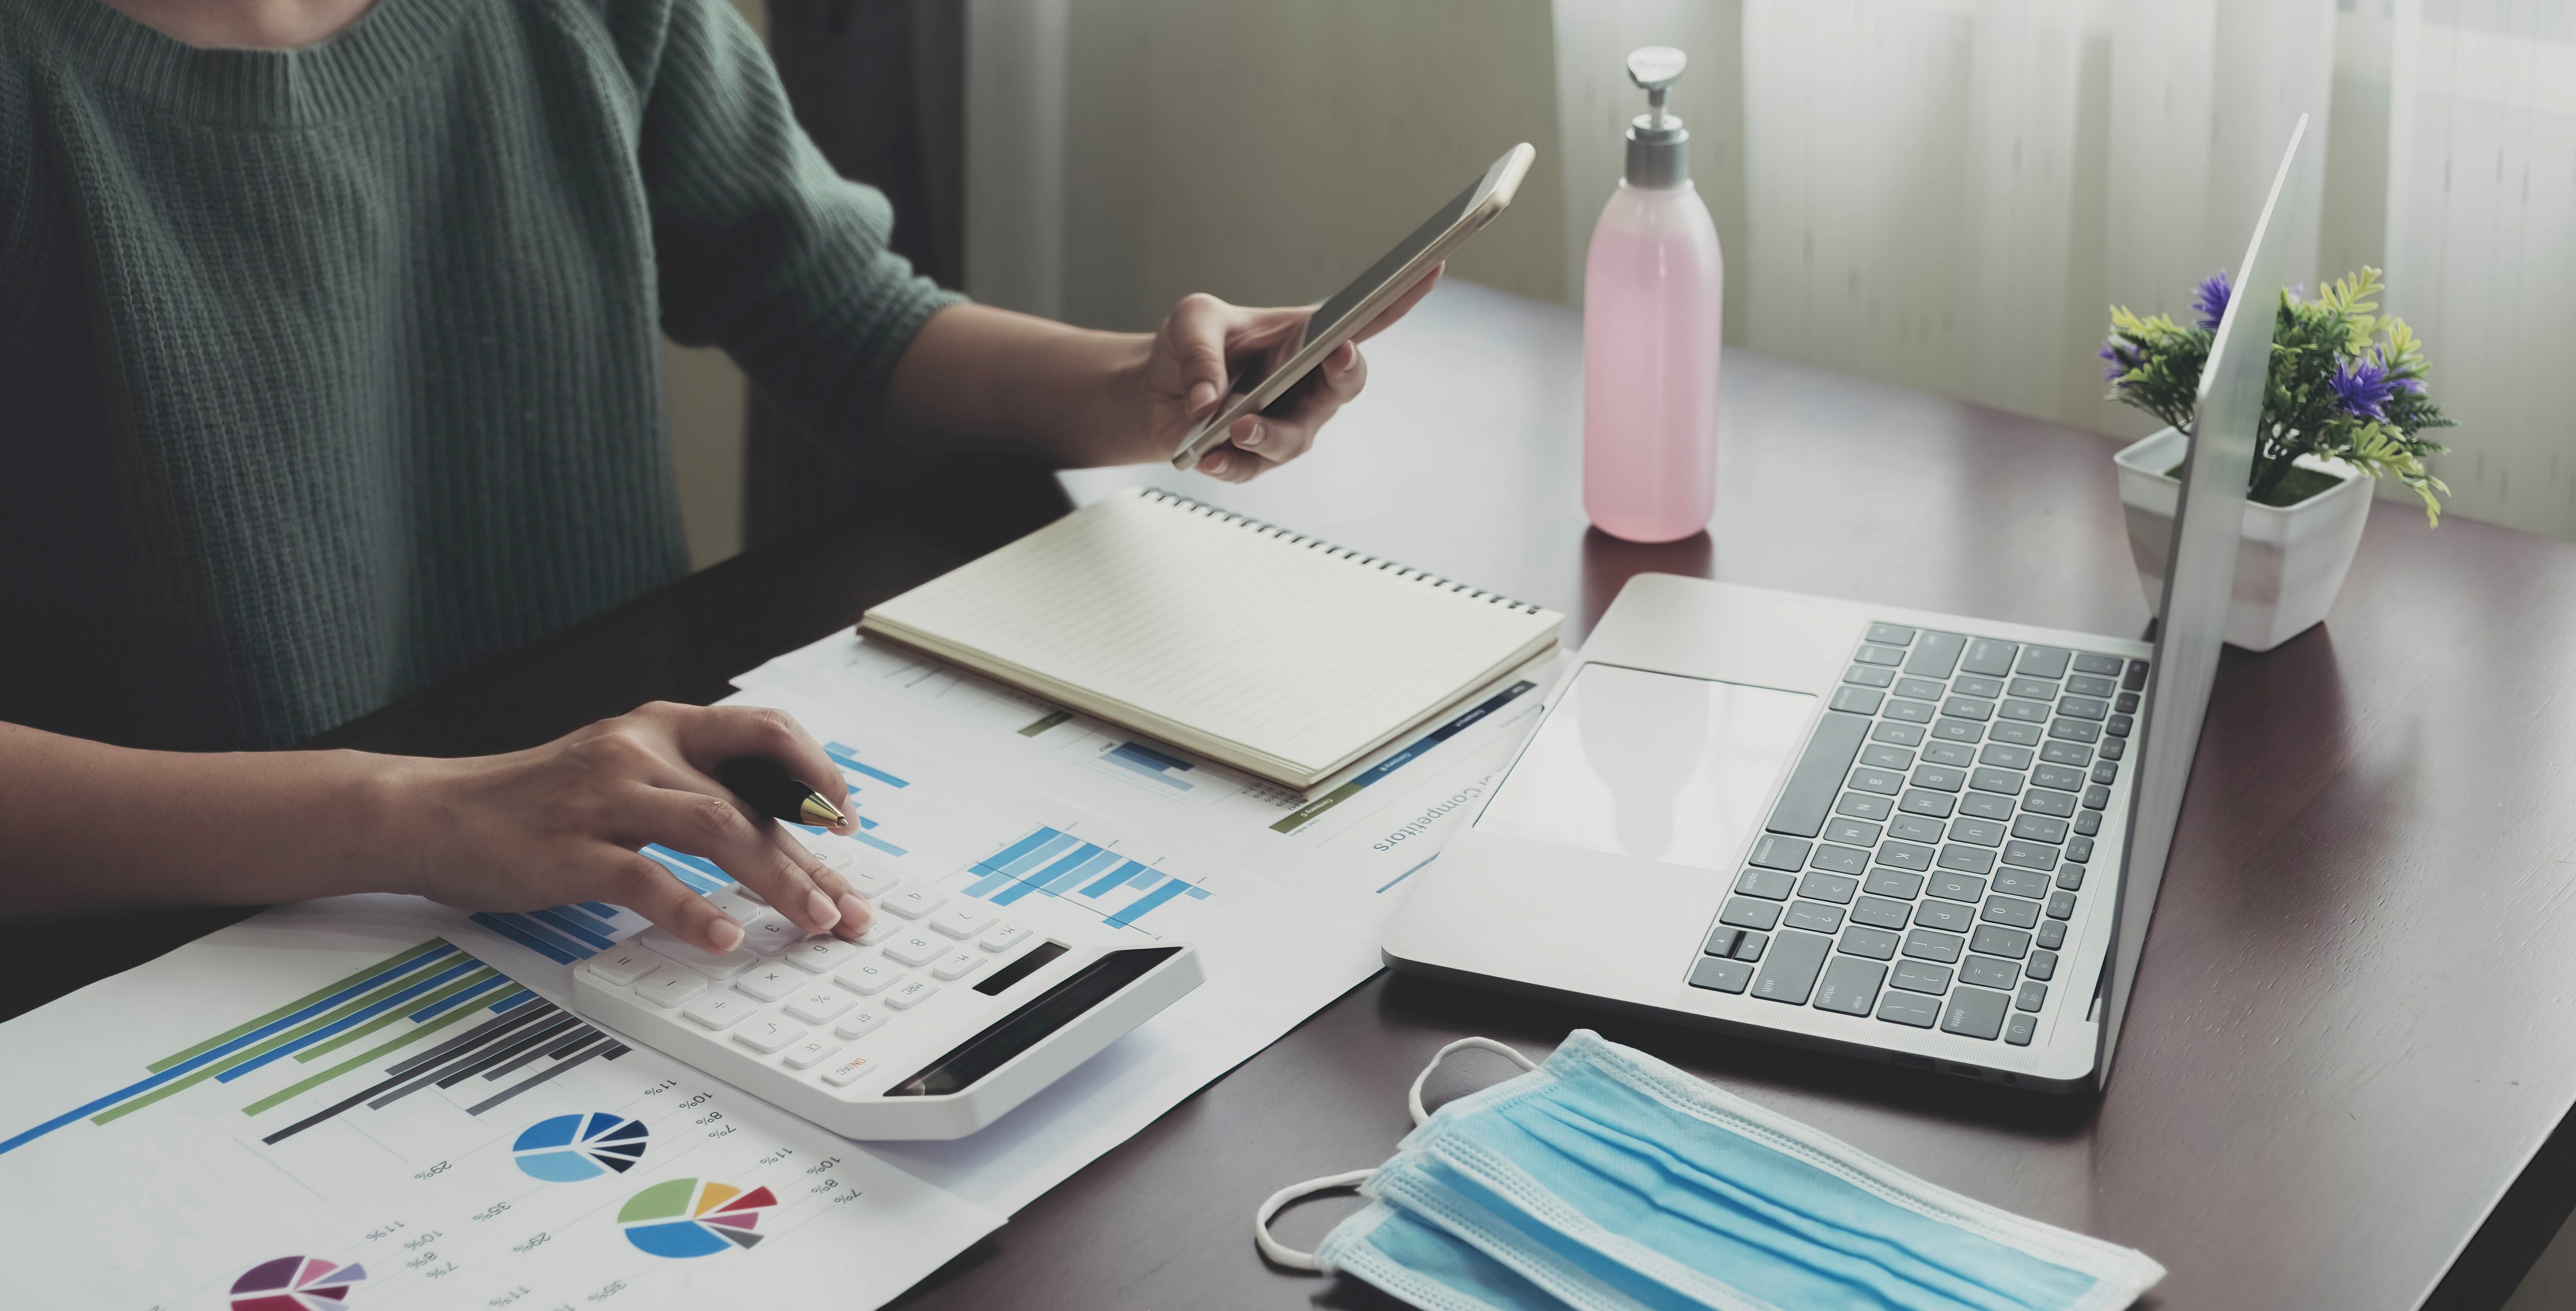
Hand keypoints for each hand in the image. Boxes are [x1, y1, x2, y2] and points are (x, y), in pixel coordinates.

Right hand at [387, 703, 870, 954]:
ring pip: (717, 828)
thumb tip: (773, 828)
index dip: (818, 776)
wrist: (432, 812)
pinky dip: (690, 909)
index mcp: (662, 726)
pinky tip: (723, 936)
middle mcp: (640, 750)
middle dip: (814, 857)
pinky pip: (645, 877)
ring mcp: (604, 796)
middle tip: (849, 907)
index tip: (847, 823)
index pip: (766, 733)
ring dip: (776, 879)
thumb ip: (692, 787)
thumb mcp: (624, 771)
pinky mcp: (569, 849)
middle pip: (753, 797)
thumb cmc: (536, 801)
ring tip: (813, 921)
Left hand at [1147, 264, 1442, 482]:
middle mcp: (1307, 384)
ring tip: (1237, 428)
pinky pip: (1251, 468)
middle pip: (1347, 382)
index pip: (1362, 318)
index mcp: (1305, 337)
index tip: (1429, 268)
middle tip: (1337, 355)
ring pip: (1297, 437)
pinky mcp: (1255, 458)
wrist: (1152, 393)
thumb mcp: (1193, 323)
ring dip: (1269, 434)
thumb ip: (1202, 352)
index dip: (1400, 297)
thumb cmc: (1188, 347)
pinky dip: (1228, 463)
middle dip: (1346, 370)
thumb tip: (1209, 402)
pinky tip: (1205, 457)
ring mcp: (1286, 424)